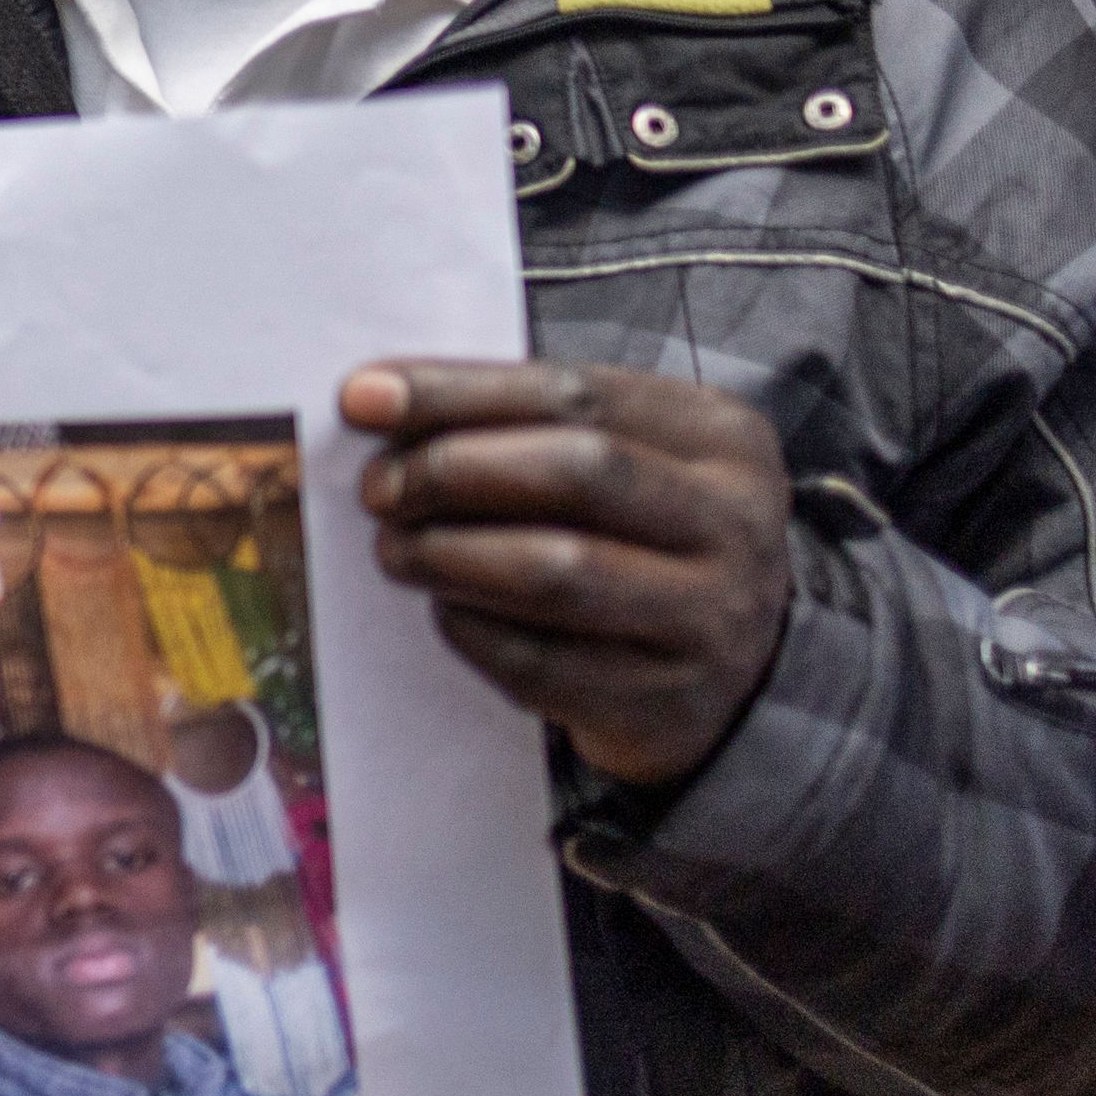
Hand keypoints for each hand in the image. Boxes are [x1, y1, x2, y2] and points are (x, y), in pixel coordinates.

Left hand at [346, 360, 795, 785]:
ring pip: (557, 570)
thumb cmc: (641, 541)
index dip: (456, 391)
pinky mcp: (665, 704)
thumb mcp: (620, 460)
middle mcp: (733, 523)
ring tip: (395, 548)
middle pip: (575, 472)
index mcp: (721, 438)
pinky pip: (540, 662)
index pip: (575, 393)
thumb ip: (520, 422)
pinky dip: (470, 628)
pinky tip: (444, 608)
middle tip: (379, 487)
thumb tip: (376, 399)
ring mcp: (709, 620)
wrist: (732, 677)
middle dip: (452, 471)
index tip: (362, 397)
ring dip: (448, 553)